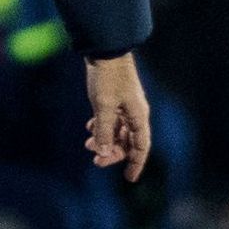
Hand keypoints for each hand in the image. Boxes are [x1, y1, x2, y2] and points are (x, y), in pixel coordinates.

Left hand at [84, 53, 151, 180]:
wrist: (106, 50)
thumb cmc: (108, 77)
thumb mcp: (103, 107)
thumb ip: (104, 131)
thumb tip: (103, 152)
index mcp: (138, 116)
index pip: (141, 146)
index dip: (136, 163)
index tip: (129, 179)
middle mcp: (135, 112)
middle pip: (128, 141)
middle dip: (113, 153)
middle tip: (96, 161)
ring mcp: (125, 105)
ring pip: (118, 130)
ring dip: (105, 139)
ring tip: (88, 145)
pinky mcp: (116, 97)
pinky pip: (111, 119)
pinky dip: (102, 126)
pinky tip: (89, 128)